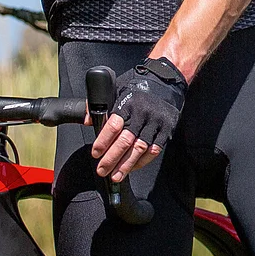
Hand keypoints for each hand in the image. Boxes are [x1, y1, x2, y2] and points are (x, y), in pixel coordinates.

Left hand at [91, 59, 185, 181]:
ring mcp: (156, 123)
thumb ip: (101, 104)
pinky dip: (143, 161)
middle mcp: (143, 114)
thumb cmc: (139, 85)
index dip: (103, 142)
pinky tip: (133, 167)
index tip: (96, 153)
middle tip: (102, 170)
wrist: (166, 80)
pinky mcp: (166, 129)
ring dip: (126, 165)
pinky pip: (154, 150)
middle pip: (125, 141)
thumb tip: (88, 120)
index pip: (113, 126)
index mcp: (128, 103)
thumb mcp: (117, 88)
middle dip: (112, 158)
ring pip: (140, 149)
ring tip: (116, 175)